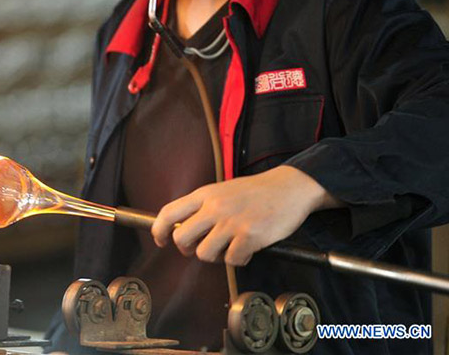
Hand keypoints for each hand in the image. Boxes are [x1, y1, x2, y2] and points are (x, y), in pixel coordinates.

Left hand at [151, 165, 342, 265]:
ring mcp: (232, 222)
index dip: (159, 230)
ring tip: (229, 246)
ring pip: (204, 254)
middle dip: (188, 249)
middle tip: (200, 247)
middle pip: (182, 238)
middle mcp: (215, 207)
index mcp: (205, 194)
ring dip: (216, 256)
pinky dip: (239, 259)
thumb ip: (203, 207)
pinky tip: (247, 248)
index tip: (161, 240)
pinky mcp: (250, 236)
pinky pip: (232, 260)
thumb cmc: (256, 191)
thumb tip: (183, 228)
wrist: (289, 188)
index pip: (169, 213)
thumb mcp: (222, 190)